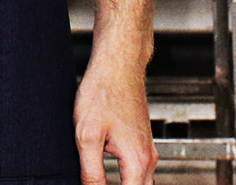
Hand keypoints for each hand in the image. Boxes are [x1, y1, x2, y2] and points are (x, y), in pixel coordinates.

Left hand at [73, 58, 157, 184]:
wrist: (118, 63)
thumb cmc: (103, 91)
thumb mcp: (87, 135)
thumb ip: (91, 172)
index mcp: (137, 162)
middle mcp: (148, 159)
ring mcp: (147, 150)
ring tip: (99, 182)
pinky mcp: (142, 142)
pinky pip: (140, 173)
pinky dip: (129, 181)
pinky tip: (110, 178)